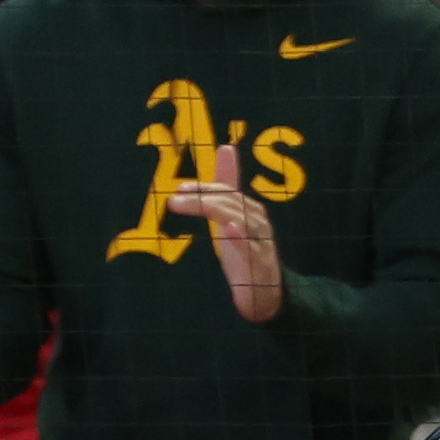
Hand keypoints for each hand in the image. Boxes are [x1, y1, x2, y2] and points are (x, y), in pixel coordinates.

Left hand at [170, 174, 283, 323]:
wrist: (265, 293)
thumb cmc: (247, 250)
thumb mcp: (233, 215)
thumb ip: (228, 184)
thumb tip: (226, 147)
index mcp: (249, 209)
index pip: (227, 191)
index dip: (204, 188)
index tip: (180, 188)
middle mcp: (257, 221)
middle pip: (230, 203)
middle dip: (203, 198)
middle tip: (175, 200)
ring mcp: (260, 243)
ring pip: (239, 220)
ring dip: (214, 210)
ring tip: (192, 205)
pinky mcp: (259, 266)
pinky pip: (251, 250)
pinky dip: (241, 238)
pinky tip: (230, 229)